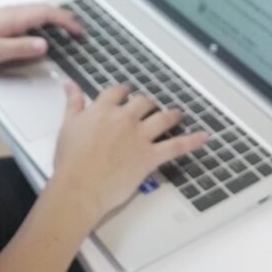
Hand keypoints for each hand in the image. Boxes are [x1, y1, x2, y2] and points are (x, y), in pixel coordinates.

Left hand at [0, 3, 82, 66]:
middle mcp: (13, 11)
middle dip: (64, 18)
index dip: (67, 22)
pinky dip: (40, 19)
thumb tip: (44, 45)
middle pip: (45, 9)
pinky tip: (38, 28)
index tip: (79, 31)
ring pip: (36, 10)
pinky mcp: (0, 17)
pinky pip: (28, 14)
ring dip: (53, 17)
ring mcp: (6, 12)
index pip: (49, 14)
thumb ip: (22, 49)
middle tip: (77, 30)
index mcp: (15, 17)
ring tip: (63, 27)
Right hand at [51, 83, 210, 222]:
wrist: (79, 187)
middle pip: (143, 102)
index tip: (126, 95)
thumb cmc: (70, 161)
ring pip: (162, 118)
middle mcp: (125, 118)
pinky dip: (192, 141)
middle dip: (147, 104)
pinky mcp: (150, 156)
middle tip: (149, 107)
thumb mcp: (67, 126)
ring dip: (171, 115)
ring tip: (176, 114)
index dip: (124, 92)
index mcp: (103, 109)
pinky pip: (176, 145)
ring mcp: (140, 136)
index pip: (118, 91)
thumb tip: (70, 84)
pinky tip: (204, 136)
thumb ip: (73, 103)